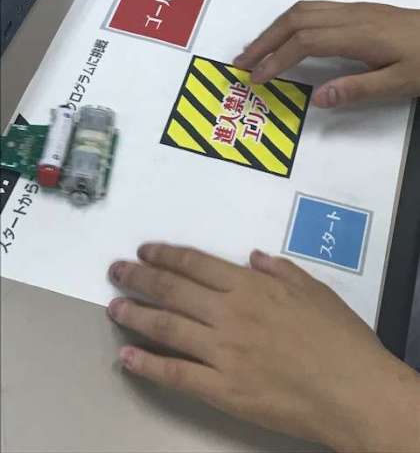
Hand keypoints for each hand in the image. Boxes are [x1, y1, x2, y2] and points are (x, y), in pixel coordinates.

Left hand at [107, 244, 419, 451]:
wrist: (353, 391)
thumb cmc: (340, 339)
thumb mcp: (314, 291)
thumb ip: (280, 270)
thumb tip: (254, 257)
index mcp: (251, 288)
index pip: (196, 264)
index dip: (165, 255)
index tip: (145, 251)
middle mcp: (230, 314)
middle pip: (173, 290)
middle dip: (139, 277)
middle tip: (117, 271)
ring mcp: (223, 352)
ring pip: (166, 327)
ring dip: (135, 314)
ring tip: (114, 305)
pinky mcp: (223, 389)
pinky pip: (176, 374)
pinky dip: (148, 364)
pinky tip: (128, 356)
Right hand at [233, 2, 419, 107]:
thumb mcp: (399, 83)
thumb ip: (357, 89)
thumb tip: (316, 99)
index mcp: (358, 34)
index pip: (305, 43)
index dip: (277, 60)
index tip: (257, 78)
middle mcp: (351, 16)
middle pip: (296, 20)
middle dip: (265, 41)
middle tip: (242, 62)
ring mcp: (353, 10)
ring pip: (303, 11)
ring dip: (274, 29)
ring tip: (255, 50)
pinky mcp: (357, 11)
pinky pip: (313, 10)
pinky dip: (290, 23)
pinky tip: (285, 36)